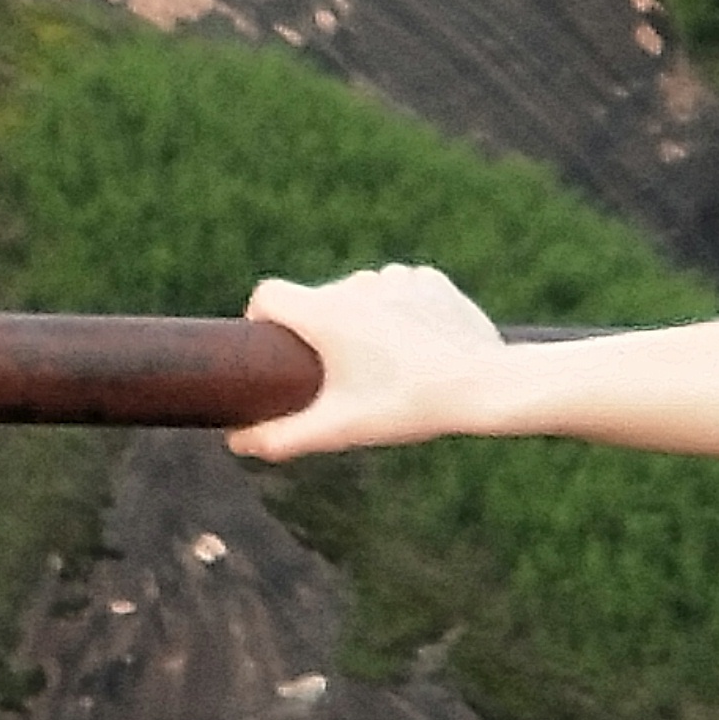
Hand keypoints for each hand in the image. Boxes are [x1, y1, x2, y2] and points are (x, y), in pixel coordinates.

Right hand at [225, 264, 505, 463]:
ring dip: (362, 320)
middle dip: (320, 332)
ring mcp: (398, 277)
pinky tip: (416, 345)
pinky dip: (399, 312)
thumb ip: (280, 437)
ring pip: (362, 295)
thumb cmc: (405, 406)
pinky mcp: (431, 280)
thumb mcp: (338, 428)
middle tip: (338, 376)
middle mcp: (358, 283)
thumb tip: (236, 442)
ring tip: (383, 364)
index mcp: (327, 311)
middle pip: (318, 299)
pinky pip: (400, 291)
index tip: (272, 347)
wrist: (482, 386)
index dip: (261, 319)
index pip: (268, 294)